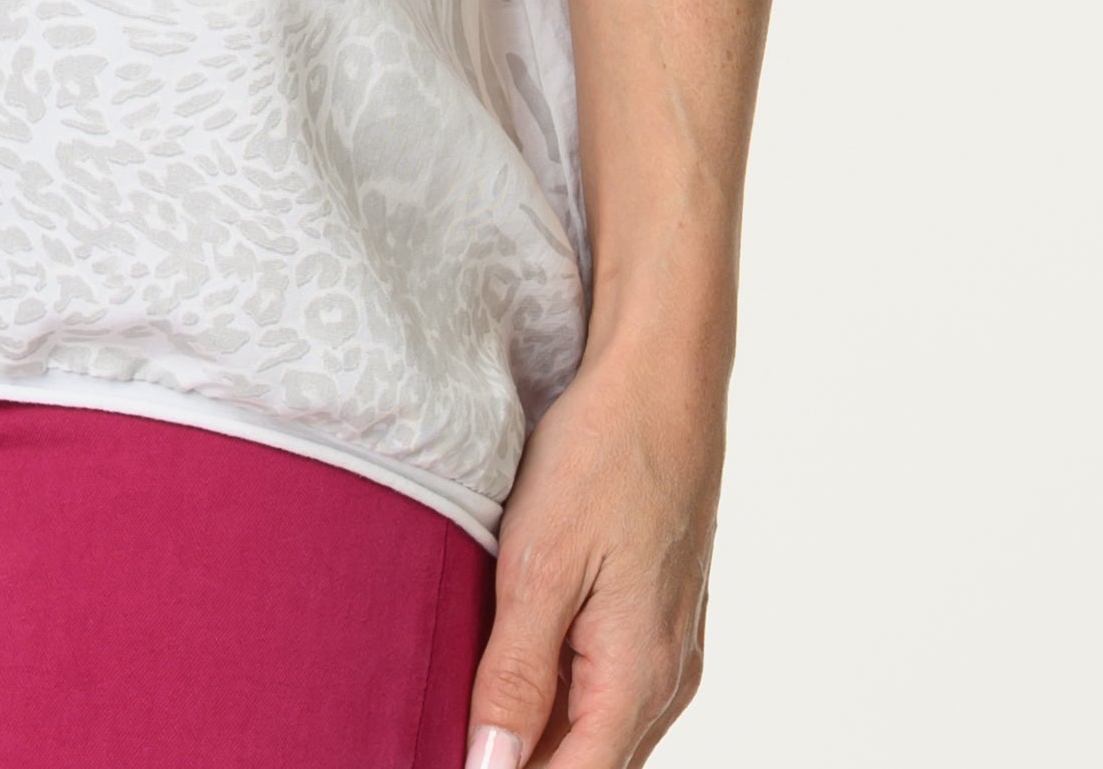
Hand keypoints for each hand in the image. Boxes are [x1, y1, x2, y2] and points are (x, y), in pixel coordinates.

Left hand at [465, 327, 720, 767]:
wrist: (661, 383)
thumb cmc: (601, 460)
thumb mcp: (540, 565)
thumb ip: (516, 676)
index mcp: (638, 679)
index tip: (451, 755)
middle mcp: (665, 680)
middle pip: (587, 761)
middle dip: (519, 759)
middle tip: (444, 730)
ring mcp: (669, 650)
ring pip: (599, 729)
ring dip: (539, 732)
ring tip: (466, 709)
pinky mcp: (660, 619)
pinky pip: (610, 688)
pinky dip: (562, 695)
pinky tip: (513, 667)